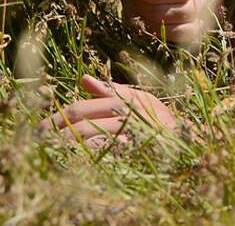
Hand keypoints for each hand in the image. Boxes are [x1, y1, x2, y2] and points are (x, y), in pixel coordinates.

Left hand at [40, 74, 176, 148]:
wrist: (186, 143)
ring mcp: (128, 136)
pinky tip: (71, 166)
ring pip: (89, 141)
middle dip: (56, 133)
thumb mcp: (137, 99)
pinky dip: (85, 161)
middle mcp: (125, 116)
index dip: (57, 118)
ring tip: (49, 154)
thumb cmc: (158, 119)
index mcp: (122, 101)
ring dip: (67, 148)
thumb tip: (84, 79)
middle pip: (81, 124)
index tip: (39, 129)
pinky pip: (104, 158)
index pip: (80, 109)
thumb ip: (111, 90)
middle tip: (37, 143)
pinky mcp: (131, 155)